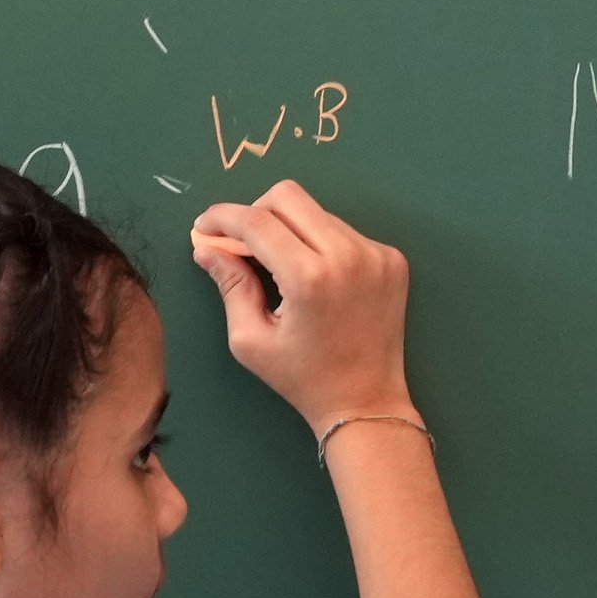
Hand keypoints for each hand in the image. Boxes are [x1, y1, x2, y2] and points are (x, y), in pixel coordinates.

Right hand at [189, 181, 415, 429]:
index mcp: (309, 278)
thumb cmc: (303, 378)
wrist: (365, 400)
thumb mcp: (250, 340)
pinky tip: (313, 276)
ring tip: (276, 265)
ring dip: (288, 229)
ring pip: (316, 212)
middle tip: (239, 242)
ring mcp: (375, 253)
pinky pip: (342, 230)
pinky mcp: (391, 258)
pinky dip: (318, 242)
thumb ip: (230, 286)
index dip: (223, 217)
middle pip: (288, 196)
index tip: (205, 227)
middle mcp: (347, 255)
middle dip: (254, 212)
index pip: (257, 222)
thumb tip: (207, 249)